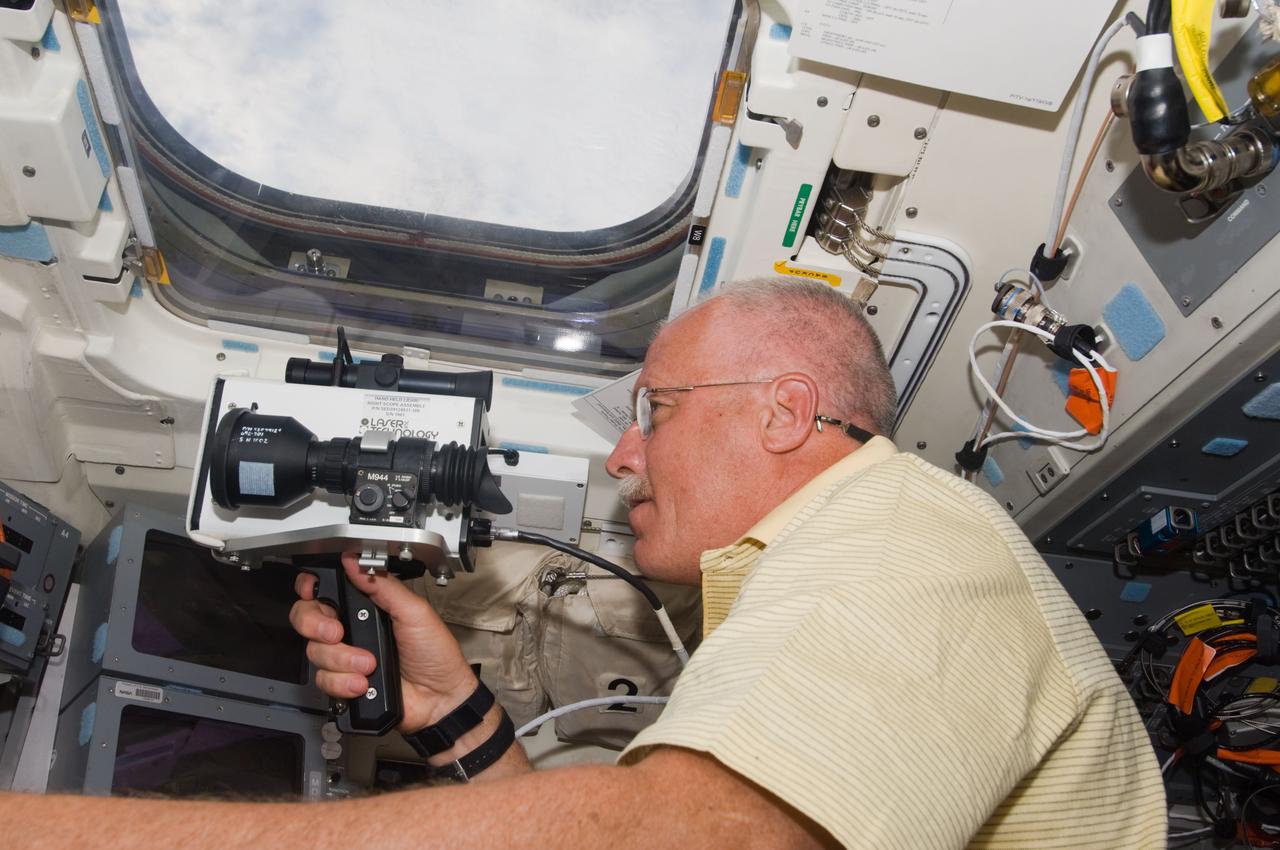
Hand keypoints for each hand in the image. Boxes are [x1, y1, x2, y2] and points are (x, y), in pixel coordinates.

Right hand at [290, 552, 477, 733]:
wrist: (439, 699)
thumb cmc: (436, 654)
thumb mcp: (414, 611)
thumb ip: (383, 585)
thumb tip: (355, 562)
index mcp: (367, 607)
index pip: (326, 591)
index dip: (311, 589)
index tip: (313, 592)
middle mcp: (352, 630)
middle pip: (308, 619)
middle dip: (317, 625)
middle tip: (337, 633)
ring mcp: (346, 658)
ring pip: (316, 652)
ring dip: (342, 660)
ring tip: (369, 664)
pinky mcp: (344, 683)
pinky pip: (324, 680)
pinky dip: (343, 683)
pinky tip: (363, 683)